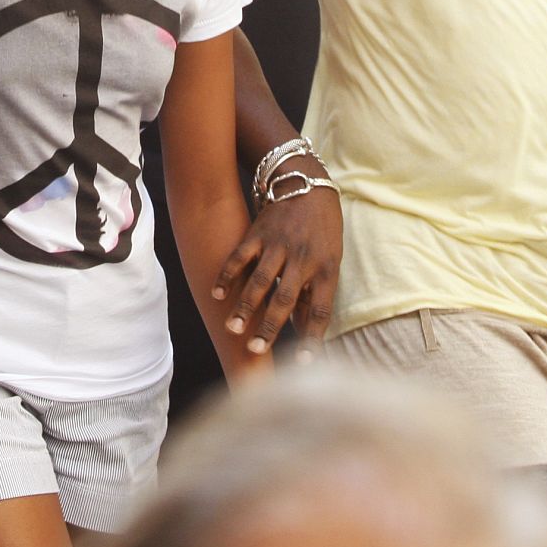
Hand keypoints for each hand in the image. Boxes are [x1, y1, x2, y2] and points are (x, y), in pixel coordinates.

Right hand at [213, 172, 341, 356]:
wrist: (307, 184)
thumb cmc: (322, 229)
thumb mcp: (330, 259)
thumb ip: (314, 294)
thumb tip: (304, 329)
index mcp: (326, 269)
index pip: (321, 310)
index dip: (314, 337)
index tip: (305, 363)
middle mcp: (303, 259)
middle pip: (286, 298)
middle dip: (270, 326)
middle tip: (255, 350)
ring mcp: (279, 245)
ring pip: (260, 280)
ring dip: (246, 306)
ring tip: (233, 328)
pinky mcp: (258, 233)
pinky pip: (240, 257)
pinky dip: (227, 275)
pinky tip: (216, 294)